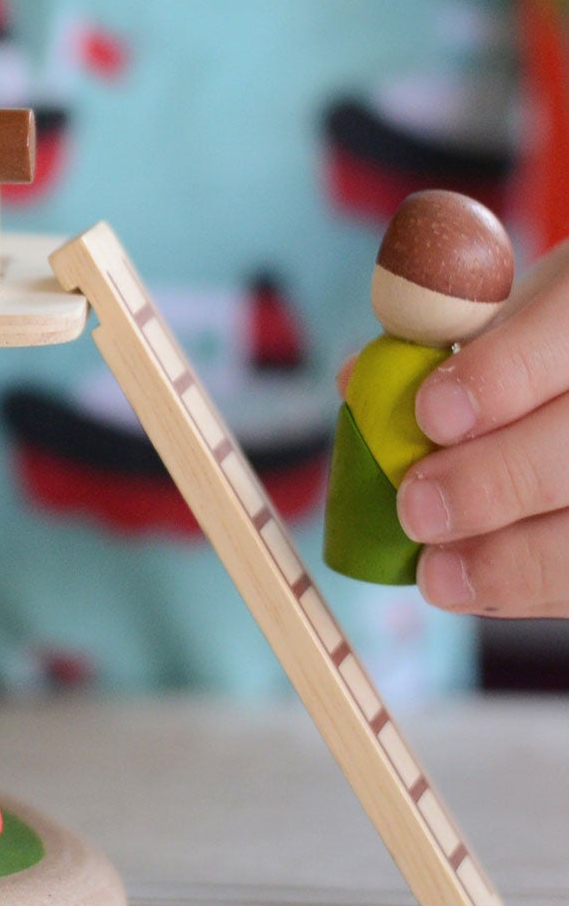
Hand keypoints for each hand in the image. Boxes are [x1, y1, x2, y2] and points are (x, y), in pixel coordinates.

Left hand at [397, 238, 568, 614]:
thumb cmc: (539, 337)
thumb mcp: (494, 314)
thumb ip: (433, 343)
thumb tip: (358, 384)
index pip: (566, 328)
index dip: (502, 377)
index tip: (431, 414)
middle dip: (498, 482)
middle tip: (417, 510)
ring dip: (518, 560)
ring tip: (438, 575)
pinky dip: (536, 588)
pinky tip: (478, 590)